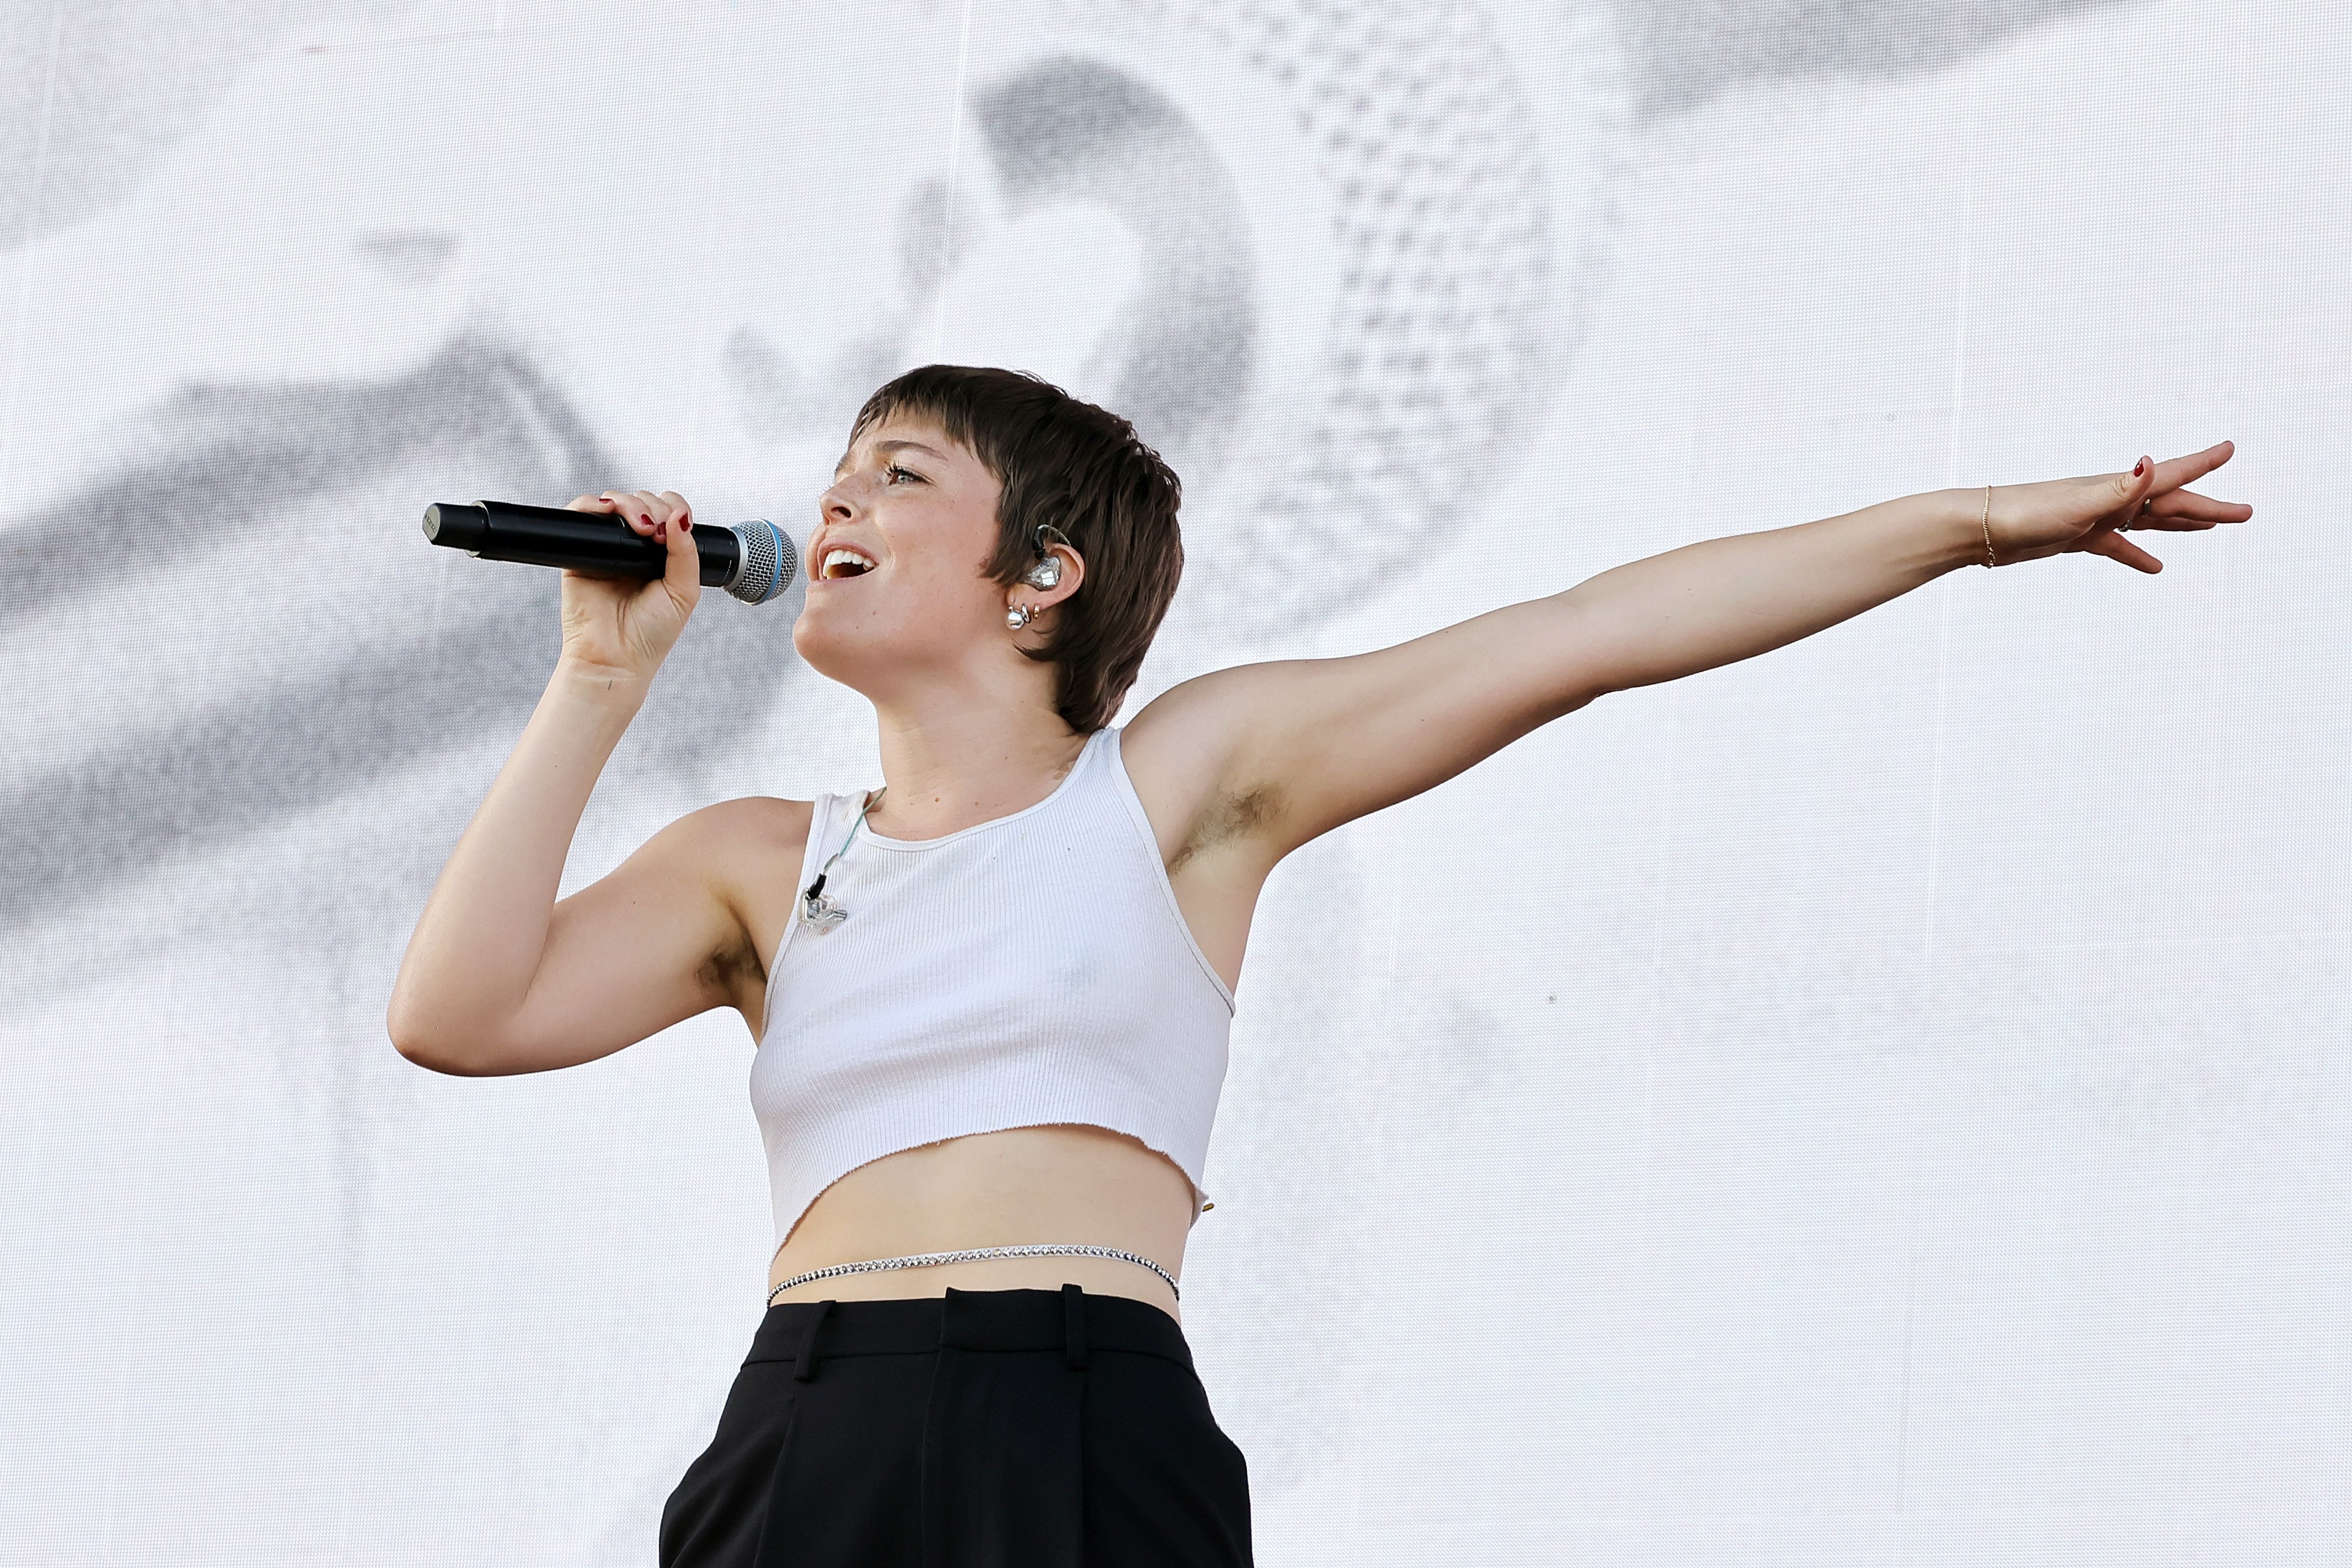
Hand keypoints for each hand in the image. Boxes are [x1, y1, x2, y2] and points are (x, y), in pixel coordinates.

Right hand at [555, 488, 699, 683]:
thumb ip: (686, 554)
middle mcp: (634, 547)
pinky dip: (591, 503)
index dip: (673, 507)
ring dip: (629, 503)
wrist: (616, 658)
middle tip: (657, 534)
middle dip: (654, 506)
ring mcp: (607, 547)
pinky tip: (606, 510)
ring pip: (614, 502)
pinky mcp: (579, 552)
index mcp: (661, 554)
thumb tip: (679, 516)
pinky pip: (580, 513)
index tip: (676, 524)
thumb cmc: (651, 633)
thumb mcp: (684, 592)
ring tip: (642, 527)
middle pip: (642, 501)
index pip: (668, 512)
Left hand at [1987, 440, 2252, 572]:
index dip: (2202, 464)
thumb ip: (2119, 487)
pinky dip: (2138, 554)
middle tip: (2246, 512)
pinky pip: (2117, 546)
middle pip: (2169, 503)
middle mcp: (2110, 498)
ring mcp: (2094, 518)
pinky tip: (2156, 567)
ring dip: (2181, 523)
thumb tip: (2150, 461)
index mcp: (2117, 488)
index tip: (2231, 448)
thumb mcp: (2078, 504)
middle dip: (2208, 507)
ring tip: (2212, 526)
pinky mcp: (2076, 538)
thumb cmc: (2026, 513)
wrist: (1981, 529)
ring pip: (2148, 521)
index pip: (2170, 475)